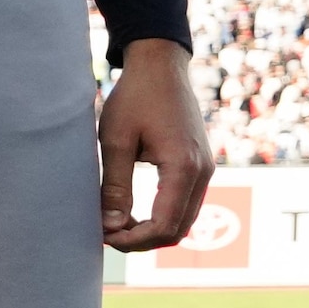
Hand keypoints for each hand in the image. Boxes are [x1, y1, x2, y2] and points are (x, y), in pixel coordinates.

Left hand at [97, 42, 210, 253]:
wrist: (162, 68)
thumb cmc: (136, 98)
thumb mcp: (116, 141)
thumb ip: (115, 186)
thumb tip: (112, 226)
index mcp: (183, 166)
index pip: (164, 225)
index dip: (132, 240)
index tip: (102, 235)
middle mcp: (203, 172)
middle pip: (179, 229)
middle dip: (142, 240)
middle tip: (107, 234)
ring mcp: (206, 169)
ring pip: (185, 220)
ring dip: (153, 229)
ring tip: (117, 223)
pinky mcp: (202, 165)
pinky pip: (187, 204)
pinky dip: (164, 216)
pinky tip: (135, 210)